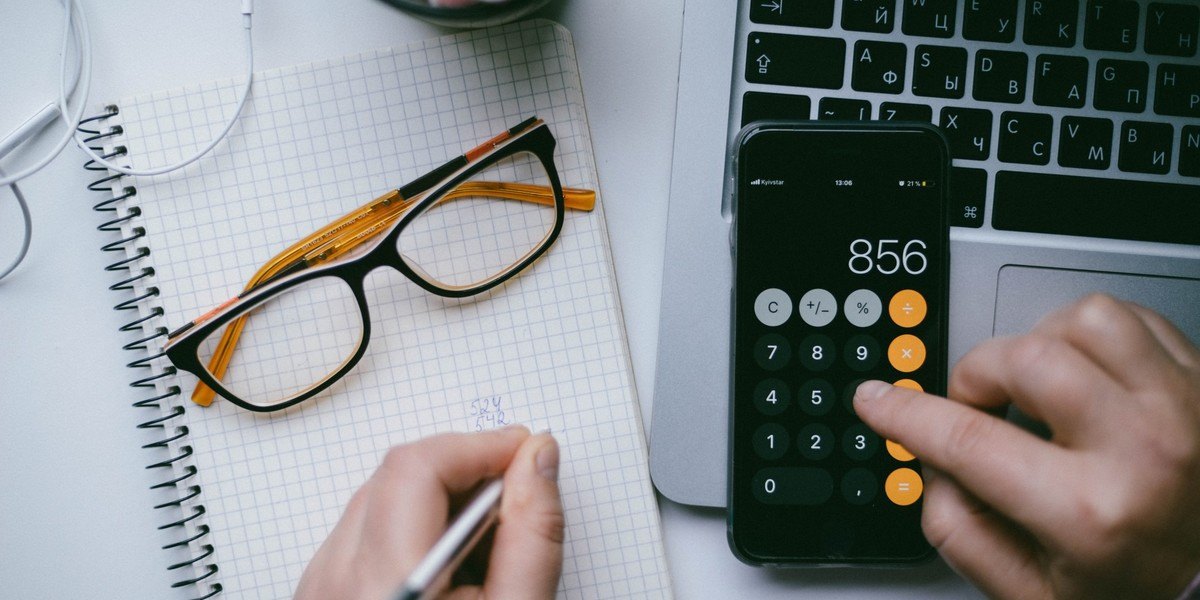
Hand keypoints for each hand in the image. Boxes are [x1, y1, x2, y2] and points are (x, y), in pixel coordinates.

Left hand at [294, 426, 563, 599]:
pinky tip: (446, 561)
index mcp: (384, 581)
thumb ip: (533, 535)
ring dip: (437, 498)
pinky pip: (359, 532)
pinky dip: (408, 527)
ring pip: (377, 499)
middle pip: (396, 473)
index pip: (418, 465)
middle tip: (515, 490)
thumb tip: (539, 459)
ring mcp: (318, 588)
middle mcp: (335, 581)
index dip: (480, 445)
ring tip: (485, 539)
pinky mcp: (318, 594)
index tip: (523, 451)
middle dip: (464, 468)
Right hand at [854, 294, 1199, 598]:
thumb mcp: (1032, 592)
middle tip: (979, 406)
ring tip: (1040, 382)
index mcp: (1091, 513)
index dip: (905, 415)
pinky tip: (1085, 370)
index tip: (879, 401)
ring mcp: (1183, 406)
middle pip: (1025, 358)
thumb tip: (930, 466)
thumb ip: (961, 532)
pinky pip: (1133, 317)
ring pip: (1085, 320)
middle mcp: (1144, 449)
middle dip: (978, 375)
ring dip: (1042, 342)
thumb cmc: (1140, 586)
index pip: (968, 441)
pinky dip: (1093, 335)